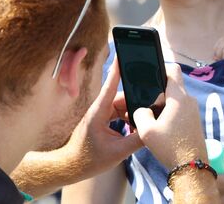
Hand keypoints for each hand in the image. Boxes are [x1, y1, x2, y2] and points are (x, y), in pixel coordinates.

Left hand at [63, 62, 141, 177]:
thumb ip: (136, 140)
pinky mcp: (103, 120)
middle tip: (150, 109)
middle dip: (137, 102)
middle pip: (122, 97)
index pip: (110, 86)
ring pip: (122, 106)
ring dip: (133, 113)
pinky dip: (129, 119)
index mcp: (98, 112)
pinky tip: (135, 129)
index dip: (118, 70)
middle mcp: (99, 109)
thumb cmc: (88, 160)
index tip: (123, 55)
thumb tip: (152, 130)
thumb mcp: (117, 153)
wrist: (70, 168)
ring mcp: (101, 114)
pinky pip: (120, 113)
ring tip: (143, 123)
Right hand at [133, 63, 206, 167]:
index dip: (161, 68)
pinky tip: (161, 125)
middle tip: (145, 99)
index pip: (173, 70)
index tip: (150, 74)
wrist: (191, 167)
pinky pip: (180, 109)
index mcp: (178, 97)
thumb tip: (142, 110)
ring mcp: (193, 110)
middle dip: (158, 89)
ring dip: (164, 102)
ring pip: (176, 98)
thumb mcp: (146, 131)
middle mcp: (189, 100)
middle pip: (173, 84)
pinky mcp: (194, 120)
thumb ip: (140, 114)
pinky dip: (170, 112)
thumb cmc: (170, 148)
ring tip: (151, 115)